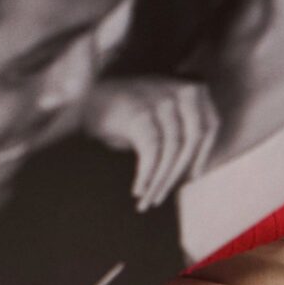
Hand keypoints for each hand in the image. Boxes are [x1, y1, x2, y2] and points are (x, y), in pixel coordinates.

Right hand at [78, 77, 218, 209]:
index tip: (194, 176)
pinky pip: (152, 153)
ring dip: (162, 180)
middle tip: (167, 195)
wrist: (73, 95)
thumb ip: (176, 127)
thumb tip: (191, 165)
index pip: (210, 123)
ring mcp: (158, 98)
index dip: (204, 154)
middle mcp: (176, 88)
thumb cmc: (113, 108)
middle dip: (181, 170)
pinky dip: (147, 175)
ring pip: (173, 148)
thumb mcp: (152, 112)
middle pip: (194, 137)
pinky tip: (138, 190)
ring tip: (149, 200)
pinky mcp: (139, 113)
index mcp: (185, 85)